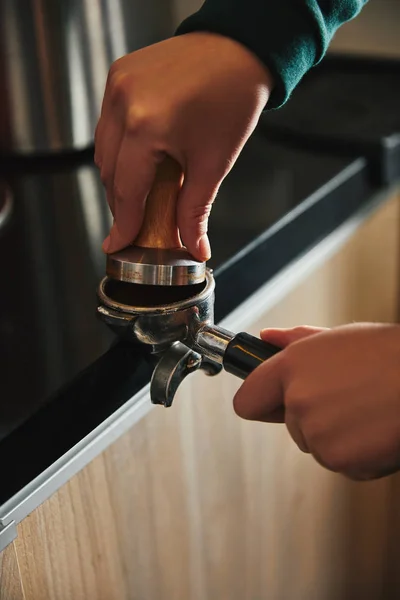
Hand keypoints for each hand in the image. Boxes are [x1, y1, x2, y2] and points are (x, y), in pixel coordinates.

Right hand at [94, 33, 272, 259]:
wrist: (238, 49)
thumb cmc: (232, 97)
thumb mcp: (214, 162)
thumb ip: (196, 210)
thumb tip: (195, 248)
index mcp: (146, 125)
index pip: (126, 190)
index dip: (123, 223)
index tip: (117, 244)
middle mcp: (123, 102)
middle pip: (109, 172)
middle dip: (123, 201)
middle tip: (139, 221)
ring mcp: (117, 85)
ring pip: (103, 149)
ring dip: (118, 175)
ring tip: (142, 190)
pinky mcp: (119, 75)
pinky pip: (108, 124)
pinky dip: (120, 147)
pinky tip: (140, 156)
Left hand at [233, 323, 399, 479]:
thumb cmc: (390, 355)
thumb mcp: (338, 337)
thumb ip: (295, 341)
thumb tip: (268, 338)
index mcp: (291, 367)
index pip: (247, 400)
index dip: (261, 403)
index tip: (272, 404)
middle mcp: (297, 400)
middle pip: (289, 425)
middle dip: (313, 417)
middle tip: (348, 398)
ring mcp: (316, 433)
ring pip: (316, 445)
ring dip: (338, 437)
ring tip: (368, 410)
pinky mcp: (339, 460)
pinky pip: (341, 464)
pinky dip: (359, 455)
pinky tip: (377, 430)